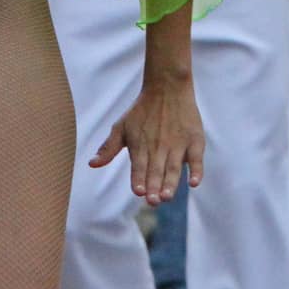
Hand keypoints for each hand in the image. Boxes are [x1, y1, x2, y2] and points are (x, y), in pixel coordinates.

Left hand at [90, 71, 204, 205]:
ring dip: (171, 183)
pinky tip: (194, 183)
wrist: (167, 88)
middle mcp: (159, 147)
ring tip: (167, 196)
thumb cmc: (141, 111)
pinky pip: (196, 158)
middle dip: (154, 186)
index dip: (139, 178)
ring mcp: (178, 144)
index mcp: (140, 145)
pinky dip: (196, 171)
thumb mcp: (121, 127)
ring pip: (174, 167)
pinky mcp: (194, 140)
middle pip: (156, 170)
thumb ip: (108, 148)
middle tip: (153, 201)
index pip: (139, 166)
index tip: (137, 191)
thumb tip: (91, 164)